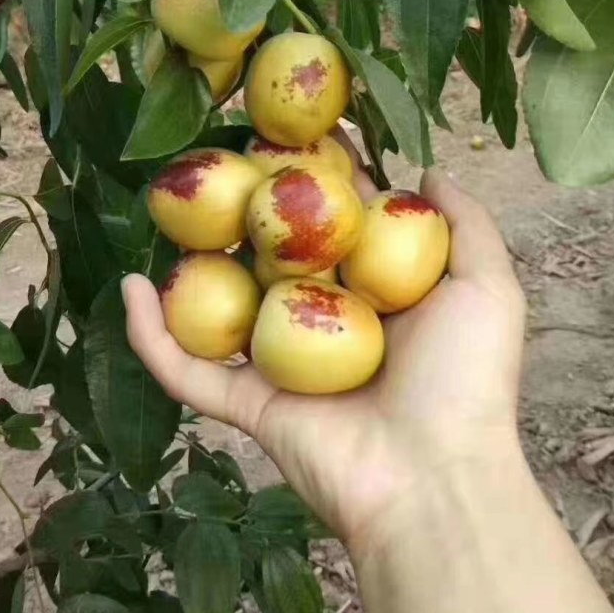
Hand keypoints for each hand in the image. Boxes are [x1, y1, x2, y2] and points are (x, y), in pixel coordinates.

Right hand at [124, 168, 525, 550]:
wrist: (437, 478)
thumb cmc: (466, 379)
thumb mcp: (486, 285)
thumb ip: (465, 223)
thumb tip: (427, 169)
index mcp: (374, 291)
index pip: (335, 223)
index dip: (313, 181)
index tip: (287, 134)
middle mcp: (323, 320)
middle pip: (271, 255)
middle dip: (243, 210)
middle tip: (211, 160)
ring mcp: (281, 362)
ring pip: (221, 304)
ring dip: (188, 263)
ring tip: (160, 212)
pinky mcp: (249, 403)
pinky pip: (188, 369)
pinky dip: (150, 335)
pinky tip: (127, 286)